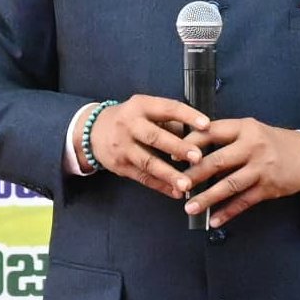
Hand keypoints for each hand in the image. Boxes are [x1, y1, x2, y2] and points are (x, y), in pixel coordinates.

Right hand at [88, 94, 206, 202]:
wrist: (93, 132)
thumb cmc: (130, 119)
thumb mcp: (146, 110)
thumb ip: (170, 121)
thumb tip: (198, 135)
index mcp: (141, 106)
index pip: (167, 108)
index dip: (187, 116)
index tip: (207, 125)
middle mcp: (130, 125)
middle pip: (154, 137)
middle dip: (177, 147)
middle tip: (197, 157)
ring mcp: (123, 147)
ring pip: (147, 162)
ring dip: (169, 174)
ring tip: (187, 184)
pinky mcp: (120, 166)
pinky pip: (143, 178)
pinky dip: (161, 186)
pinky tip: (176, 192)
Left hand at [183, 119, 299, 226]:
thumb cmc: (274, 143)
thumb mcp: (252, 131)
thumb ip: (226, 136)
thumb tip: (191, 146)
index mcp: (245, 128)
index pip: (212, 133)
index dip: (190, 144)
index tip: (173, 155)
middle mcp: (253, 147)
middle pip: (218, 161)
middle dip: (194, 175)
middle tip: (177, 185)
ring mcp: (261, 169)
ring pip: (229, 185)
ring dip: (207, 198)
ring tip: (189, 207)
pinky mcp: (268, 188)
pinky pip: (244, 202)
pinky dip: (227, 212)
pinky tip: (213, 220)